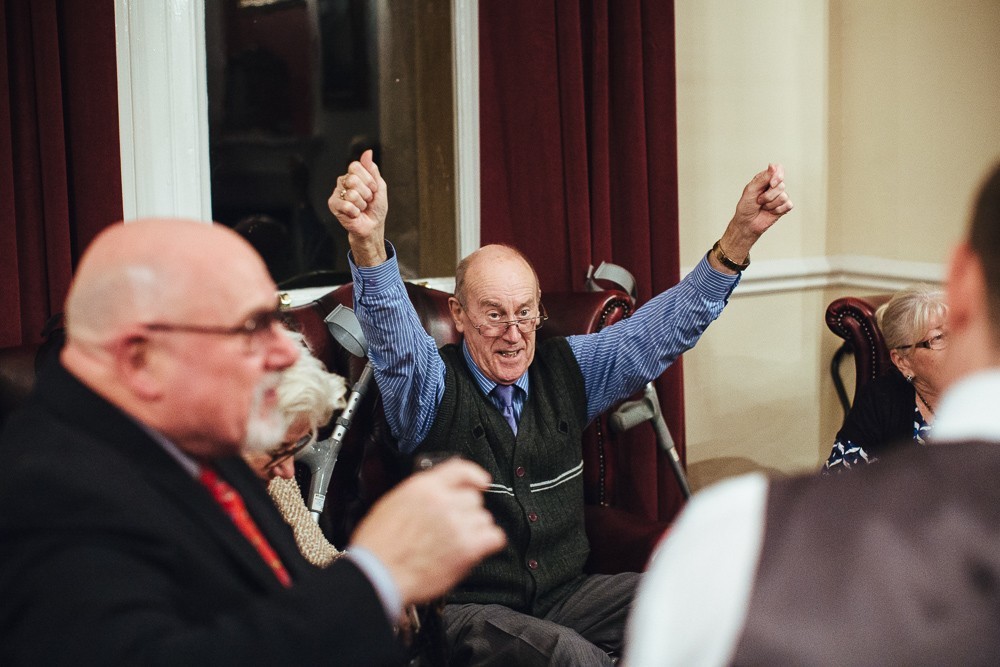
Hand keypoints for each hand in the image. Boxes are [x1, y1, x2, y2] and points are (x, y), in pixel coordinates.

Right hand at [327, 149, 388, 265]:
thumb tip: (367, 152)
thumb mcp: (379, 187)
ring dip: (361, 204)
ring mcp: (337, 192)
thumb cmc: (376, 208)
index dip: (368, 179)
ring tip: (361, 208)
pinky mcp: (333, 205)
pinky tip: (355, 214)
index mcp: (354, 175)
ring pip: (351, 193)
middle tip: (367, 200)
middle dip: (366, 193)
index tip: (374, 189)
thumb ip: (372, 170)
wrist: (372, 227)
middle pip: (352, 179)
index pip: (355, 166)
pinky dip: (355, 212)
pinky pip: (345, 205)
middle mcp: (343, 181)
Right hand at [349, 459, 505, 604]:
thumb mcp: (393, 502)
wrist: (378, 574)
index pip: (461, 470)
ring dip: (475, 528)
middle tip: (452, 525)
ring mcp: (457, 525)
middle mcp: (444, 502)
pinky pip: (494, 537)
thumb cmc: (379, 545)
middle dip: (466, 511)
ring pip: (484, 518)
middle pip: (474, 498)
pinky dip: (489, 542)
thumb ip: (421, 493)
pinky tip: (477, 547)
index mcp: (424, 487)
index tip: (481, 482)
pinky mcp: (467, 549)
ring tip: (457, 541)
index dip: (474, 475)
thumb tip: (438, 493)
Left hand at [712, 163, 793, 273]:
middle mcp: (774, 186)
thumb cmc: (746, 206)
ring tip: (763, 206)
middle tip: (759, 200)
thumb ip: (763, 178)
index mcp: (765, 179)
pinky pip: (787, 205)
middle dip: (768, 195)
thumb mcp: (751, 189)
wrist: (747, 223)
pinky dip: (776, 210)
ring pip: (784, 196)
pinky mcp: (784, 207)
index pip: (778, 169)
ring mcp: (780, 196)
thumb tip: (772, 166)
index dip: (778, 175)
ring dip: (770, 204)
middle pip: (781, 185)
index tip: (772, 183)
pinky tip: (770, 211)